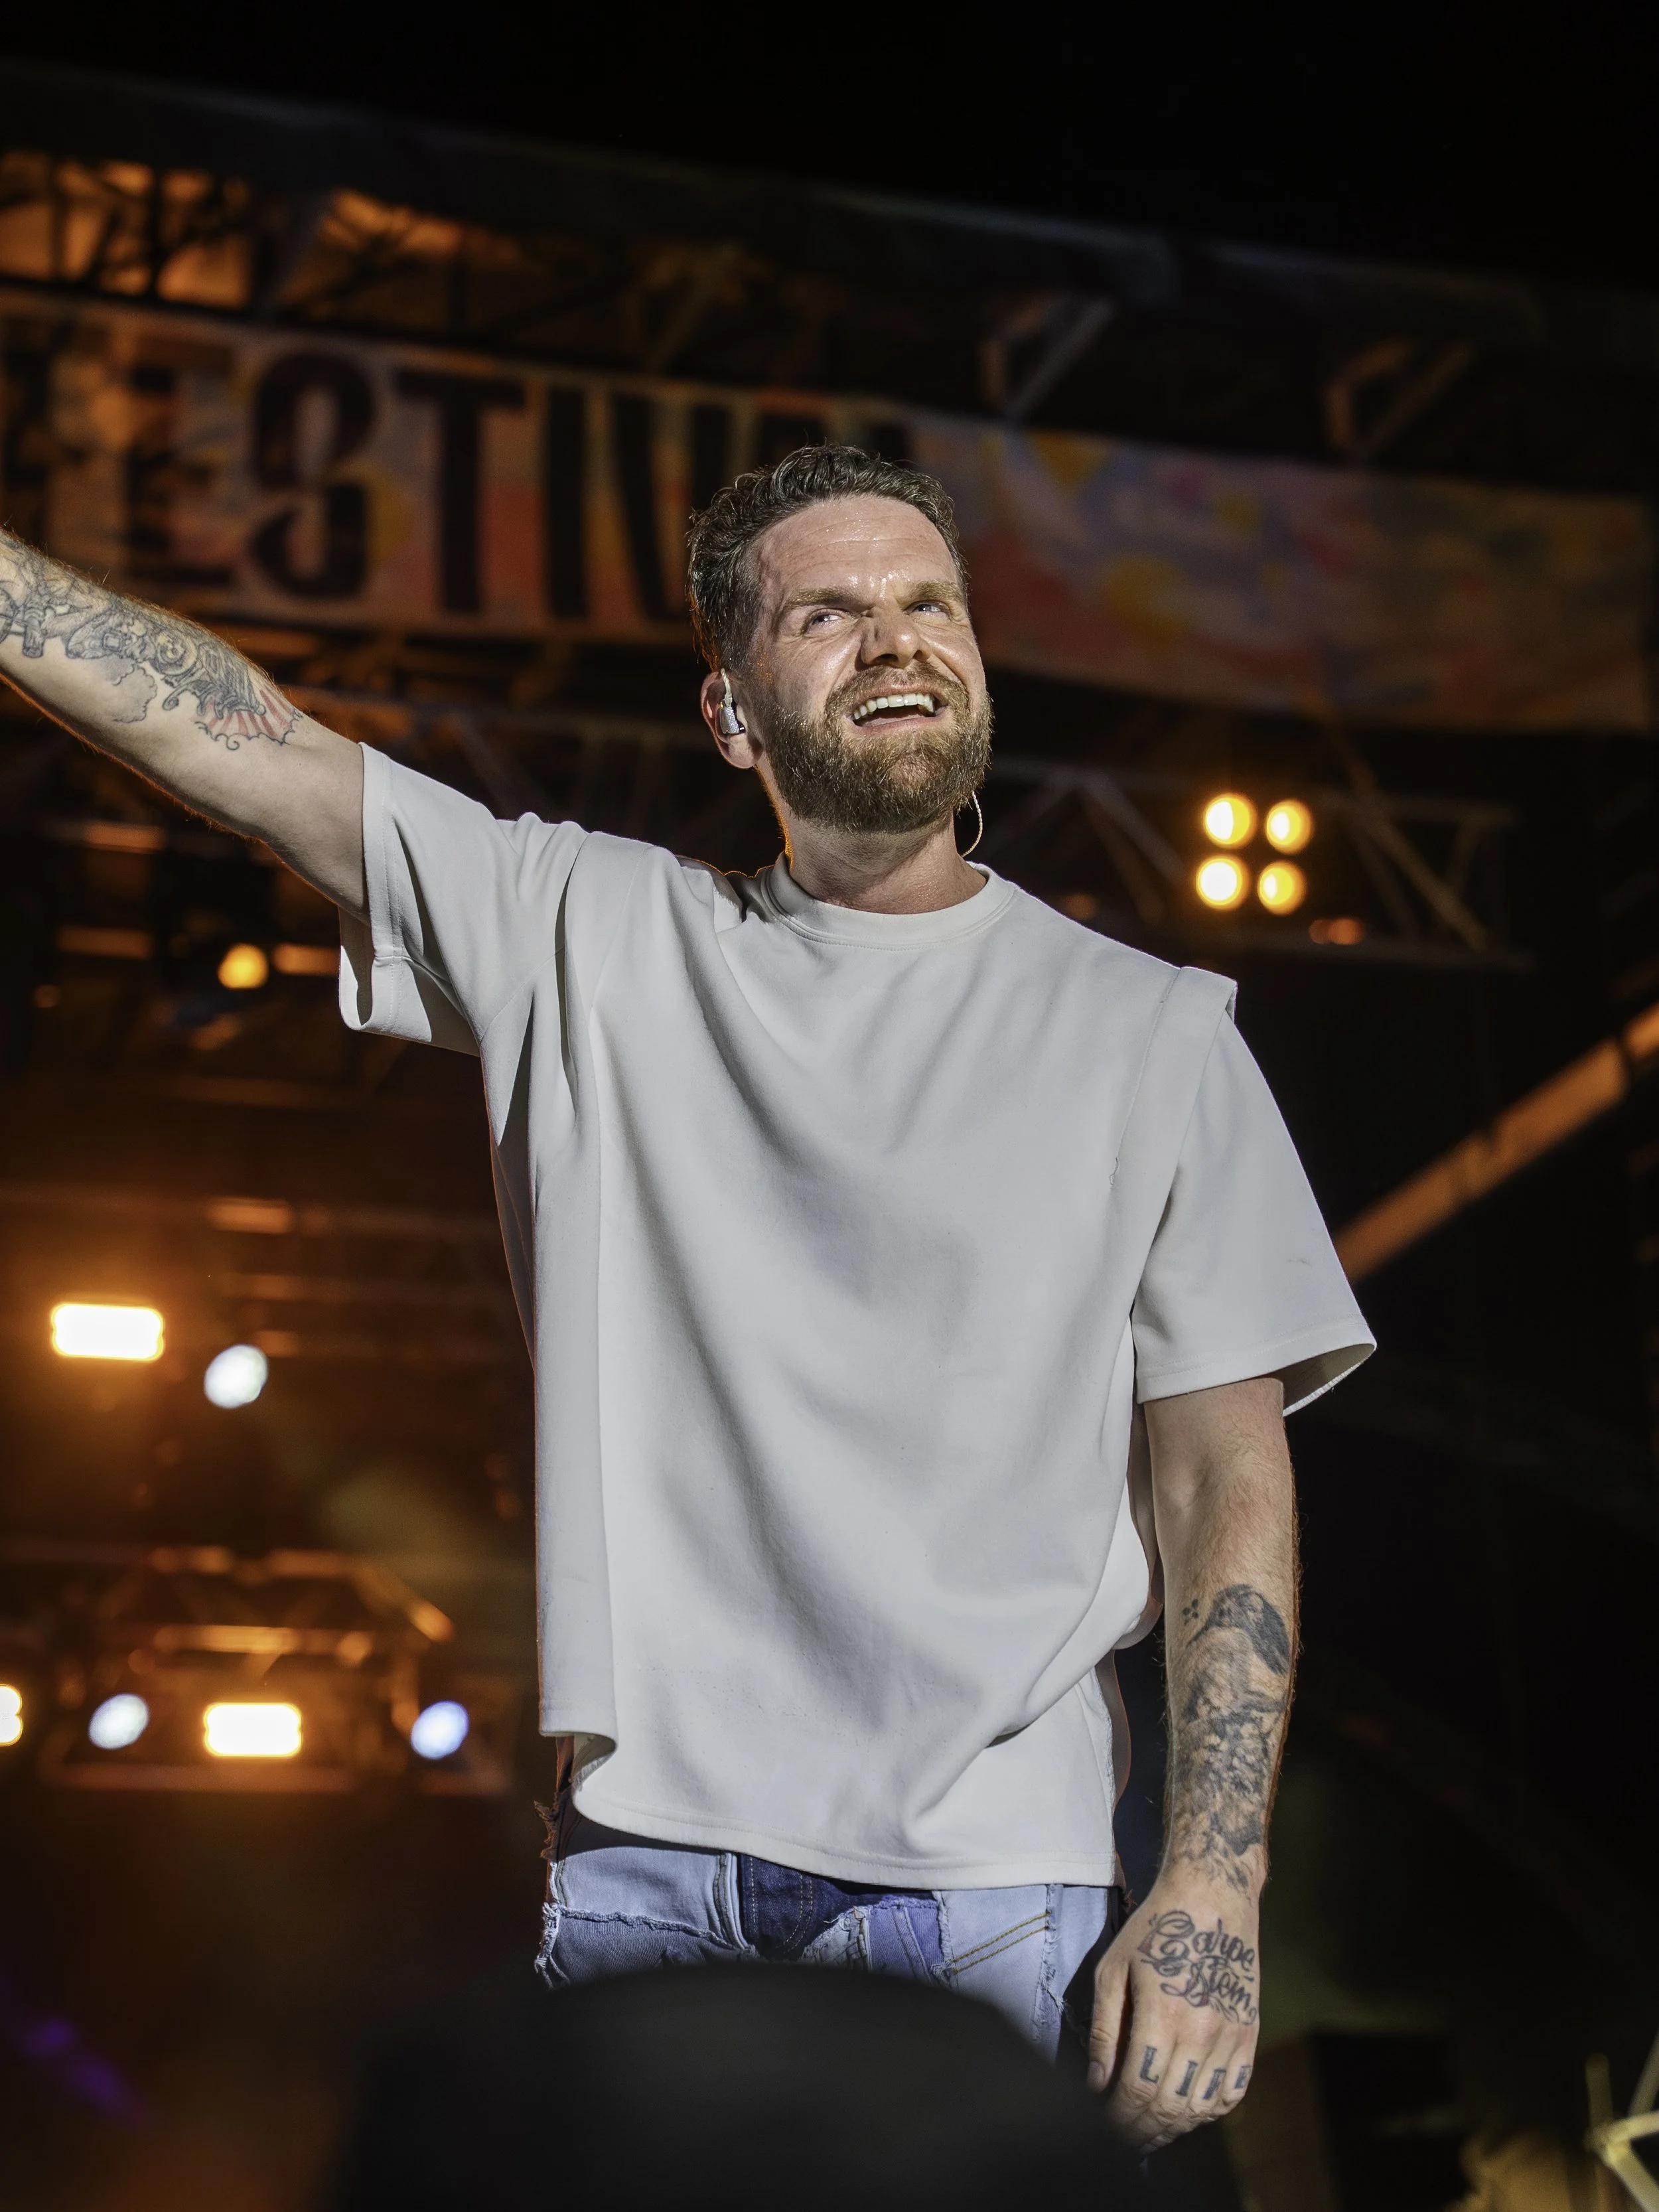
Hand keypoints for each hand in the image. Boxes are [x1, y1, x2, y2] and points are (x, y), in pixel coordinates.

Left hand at [1087, 1880, 1259, 2149]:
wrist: (1213, 1896)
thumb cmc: (1155, 1928)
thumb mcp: (1113, 1969)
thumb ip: (1104, 2031)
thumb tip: (1096, 2086)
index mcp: (1163, 2013)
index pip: (1138, 2090)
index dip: (1118, 2119)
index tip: (1102, 2129)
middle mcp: (1202, 2031)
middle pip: (1169, 2107)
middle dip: (1141, 2132)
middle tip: (1121, 2140)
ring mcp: (1230, 2035)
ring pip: (1201, 2108)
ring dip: (1173, 2129)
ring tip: (1149, 2132)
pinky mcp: (1249, 2034)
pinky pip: (1233, 2092)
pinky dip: (1208, 2112)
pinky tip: (1187, 2113)